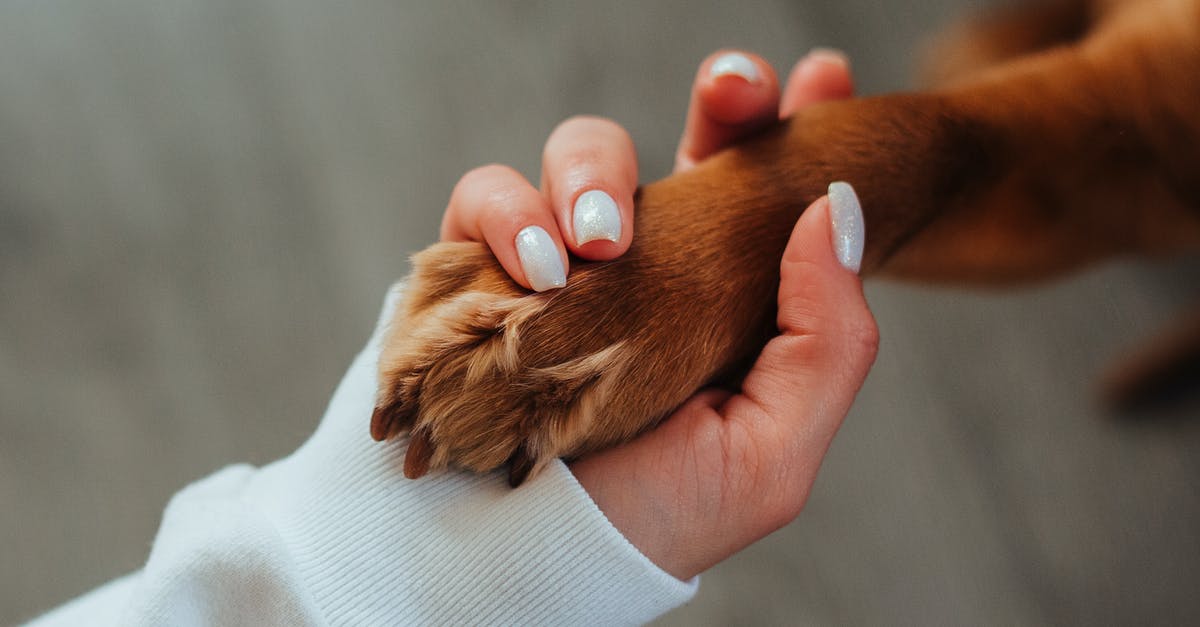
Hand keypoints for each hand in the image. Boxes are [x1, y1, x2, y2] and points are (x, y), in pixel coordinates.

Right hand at [440, 49, 873, 579]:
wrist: (518, 564)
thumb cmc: (648, 518)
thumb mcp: (769, 454)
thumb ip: (825, 341)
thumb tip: (836, 209)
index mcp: (721, 299)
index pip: (764, 195)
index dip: (792, 128)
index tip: (824, 79)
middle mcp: (646, 268)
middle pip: (687, 144)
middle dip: (721, 101)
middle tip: (736, 89)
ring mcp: (561, 262)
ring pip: (580, 152)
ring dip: (592, 170)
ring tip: (593, 243)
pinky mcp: (479, 268)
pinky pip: (485, 196)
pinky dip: (506, 215)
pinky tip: (535, 268)